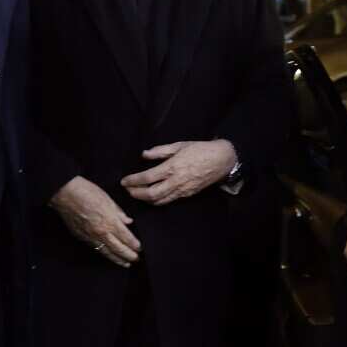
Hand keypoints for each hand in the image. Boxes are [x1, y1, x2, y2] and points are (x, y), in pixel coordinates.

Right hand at [50, 176, 141, 267]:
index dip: (134, 244)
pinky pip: (96, 248)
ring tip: (126, 264)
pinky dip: (104, 254)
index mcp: (109, 221)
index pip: (126, 237)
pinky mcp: (82, 237)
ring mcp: (90, 236)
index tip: (140, 248)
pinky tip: (109, 255)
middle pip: (118, 248)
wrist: (64, 193)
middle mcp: (101, 232)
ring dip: (117, 259)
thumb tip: (128, 221)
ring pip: (107, 252)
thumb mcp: (108, 199)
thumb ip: (119, 212)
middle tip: (137, 259)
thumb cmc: (86, 192)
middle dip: (129, 255)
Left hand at [120, 139, 236, 205]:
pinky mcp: (187, 195)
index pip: (147, 178)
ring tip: (136, 195)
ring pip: (159, 201)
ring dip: (145, 200)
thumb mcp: (179, 145)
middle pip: (151, 194)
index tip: (124, 181)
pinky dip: (157, 201)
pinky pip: (169, 201)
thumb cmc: (200, 149)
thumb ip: (160, 151)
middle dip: (136, 194)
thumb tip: (144, 155)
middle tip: (127, 191)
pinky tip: (151, 198)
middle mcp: (176, 181)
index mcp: (172, 167)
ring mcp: (182, 190)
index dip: (133, 181)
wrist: (221, 160)